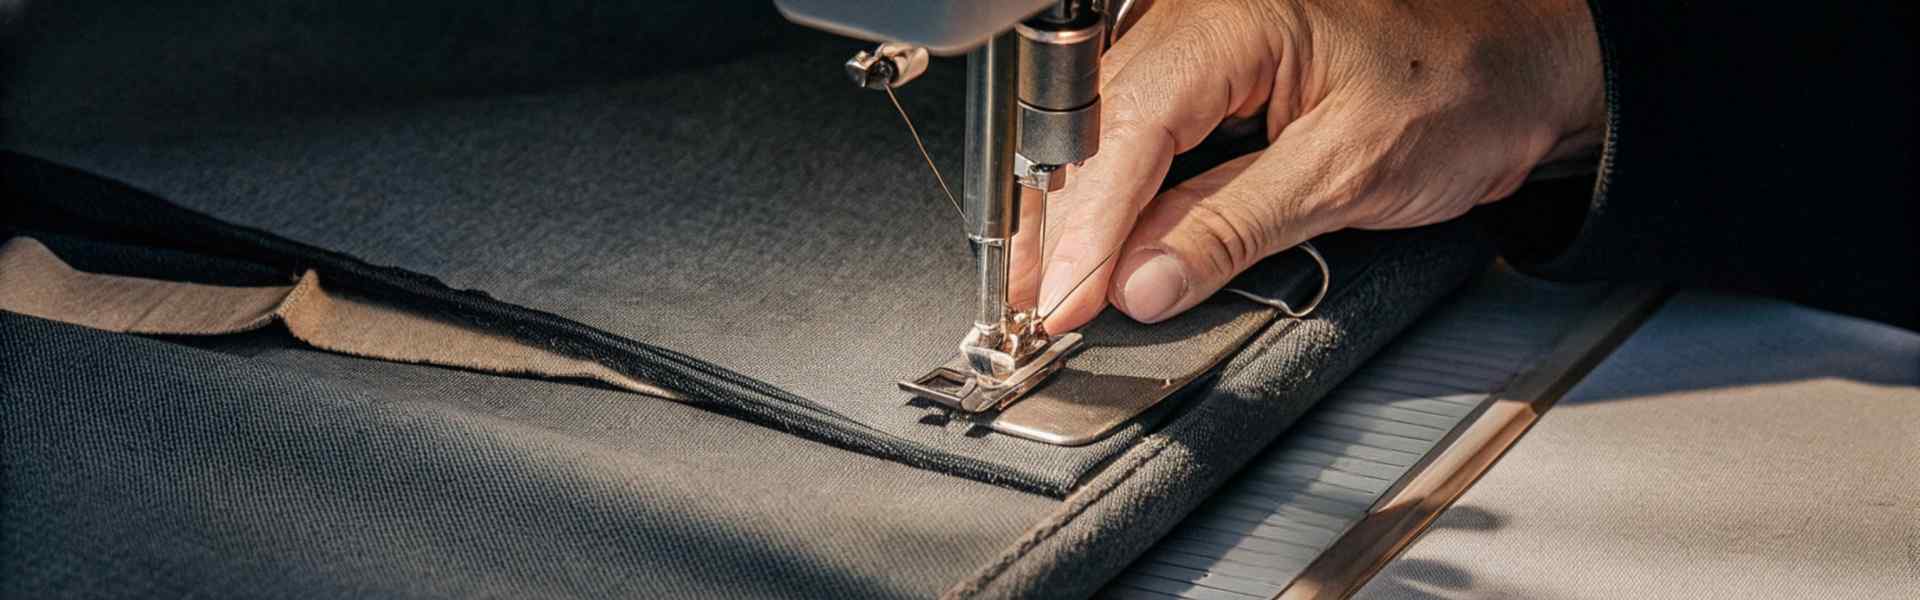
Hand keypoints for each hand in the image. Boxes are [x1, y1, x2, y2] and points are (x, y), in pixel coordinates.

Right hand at [1016, 0, 1605, 330]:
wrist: (1517, 70)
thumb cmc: (1458, 93)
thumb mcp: (1347, 174)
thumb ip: (1233, 226)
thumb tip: (1143, 281)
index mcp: (1234, 22)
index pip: (1128, 131)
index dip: (1088, 226)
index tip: (1065, 298)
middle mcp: (1198, 20)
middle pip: (1095, 129)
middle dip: (1062, 224)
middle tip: (1036, 307)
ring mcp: (1195, 41)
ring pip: (1102, 131)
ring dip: (1072, 213)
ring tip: (1047, 285)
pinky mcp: (1204, 74)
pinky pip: (1133, 132)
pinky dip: (1109, 194)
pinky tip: (1091, 243)